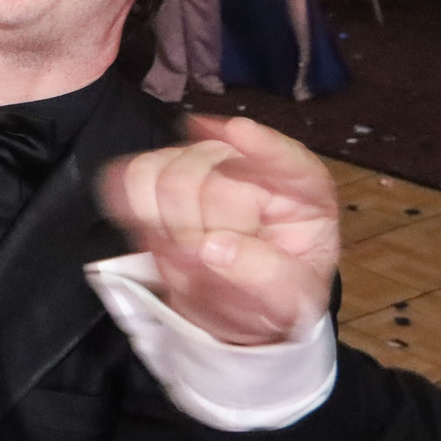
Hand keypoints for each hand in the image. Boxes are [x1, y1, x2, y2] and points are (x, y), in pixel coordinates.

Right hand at [97, 115, 339, 346]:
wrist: (238, 309)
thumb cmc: (277, 296)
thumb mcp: (291, 299)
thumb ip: (265, 275)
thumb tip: (213, 247)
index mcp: (304, 193)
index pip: (288, 161)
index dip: (262, 145)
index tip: (236, 131)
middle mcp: (254, 167)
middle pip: (208, 176)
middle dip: (197, 228)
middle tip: (204, 264)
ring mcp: (206, 165)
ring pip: (165, 171)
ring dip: (167, 223)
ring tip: (187, 255)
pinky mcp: (166, 172)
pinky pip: (136, 175)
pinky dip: (137, 210)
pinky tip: (156, 233)